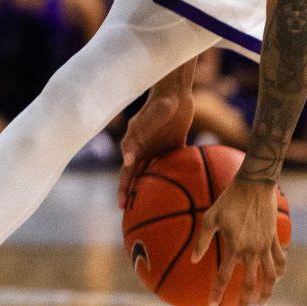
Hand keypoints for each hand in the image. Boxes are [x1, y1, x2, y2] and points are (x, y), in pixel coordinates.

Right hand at [118, 79, 195, 207]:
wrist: (173, 93)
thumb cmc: (154, 108)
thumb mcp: (140, 125)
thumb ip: (132, 142)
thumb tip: (126, 162)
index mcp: (135, 148)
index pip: (127, 174)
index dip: (123, 190)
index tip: (121, 208)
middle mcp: (146, 150)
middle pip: (140, 177)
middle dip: (137, 193)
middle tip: (138, 212)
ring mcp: (161, 148)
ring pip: (157, 173)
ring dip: (156, 186)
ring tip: (160, 204)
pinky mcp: (176, 143)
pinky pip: (177, 162)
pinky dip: (179, 173)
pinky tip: (185, 187)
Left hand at [192, 176, 286, 305]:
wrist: (255, 184)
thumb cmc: (229, 199)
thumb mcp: (210, 217)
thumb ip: (202, 240)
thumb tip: (193, 260)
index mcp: (234, 246)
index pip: (223, 277)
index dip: (217, 293)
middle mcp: (251, 250)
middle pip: (250, 283)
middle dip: (245, 302)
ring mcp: (265, 245)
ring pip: (270, 277)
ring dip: (267, 292)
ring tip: (262, 303)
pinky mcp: (274, 239)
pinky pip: (280, 259)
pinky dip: (279, 271)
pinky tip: (276, 278)